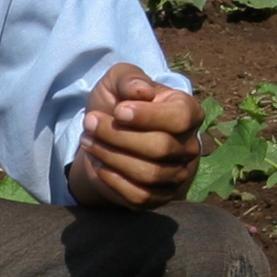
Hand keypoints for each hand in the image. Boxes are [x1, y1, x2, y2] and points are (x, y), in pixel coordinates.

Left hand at [71, 64, 202, 209]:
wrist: (106, 138)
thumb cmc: (119, 104)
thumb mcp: (119, 81)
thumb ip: (129, 78)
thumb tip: (142, 90)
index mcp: (189, 112)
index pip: (180, 118)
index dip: (148, 116)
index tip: (119, 110)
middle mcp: (189, 146)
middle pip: (161, 148)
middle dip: (119, 136)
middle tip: (90, 122)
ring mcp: (177, 175)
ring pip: (149, 173)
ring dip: (111, 157)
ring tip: (88, 140)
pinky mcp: (159, 197)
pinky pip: (138, 195)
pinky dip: (113, 180)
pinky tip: (97, 163)